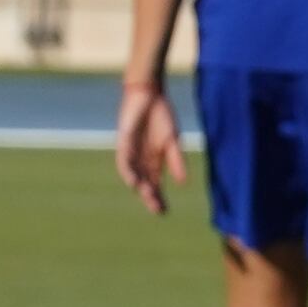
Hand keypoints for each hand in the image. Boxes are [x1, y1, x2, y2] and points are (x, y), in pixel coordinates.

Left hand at [112, 79, 181, 214]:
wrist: (149, 95)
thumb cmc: (160, 116)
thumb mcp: (172, 141)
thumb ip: (176, 161)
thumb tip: (183, 183)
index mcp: (153, 161)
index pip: (155, 184)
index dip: (158, 197)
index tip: (164, 212)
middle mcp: (140, 160)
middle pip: (144, 183)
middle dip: (150, 196)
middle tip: (157, 209)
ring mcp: (131, 152)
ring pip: (133, 174)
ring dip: (140, 185)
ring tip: (147, 197)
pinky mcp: (124, 142)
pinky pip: (124, 160)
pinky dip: (128, 171)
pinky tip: (134, 181)